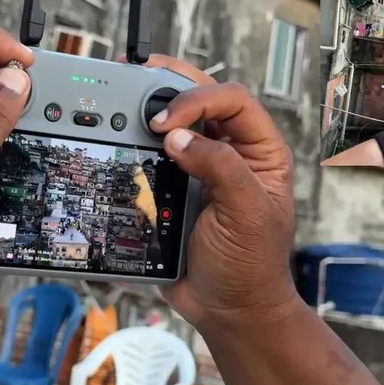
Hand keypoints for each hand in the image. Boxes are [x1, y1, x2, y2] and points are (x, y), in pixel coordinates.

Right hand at [139, 55, 299, 329]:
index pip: (234, 102)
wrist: (228, 310)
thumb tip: (178, 137)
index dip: (200, 100)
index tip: (168, 121)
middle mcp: (232, 153)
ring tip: (125, 95)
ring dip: (152, 107)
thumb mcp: (246, 213)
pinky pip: (156, 156)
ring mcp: (202, 170)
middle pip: (204, 100)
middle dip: (172, 83)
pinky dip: (138, 142)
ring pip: (179, 123)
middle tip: (138, 74)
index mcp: (261, 153)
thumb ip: (219, 168)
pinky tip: (122, 134)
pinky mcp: (176, 189)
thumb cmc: (251, 266)